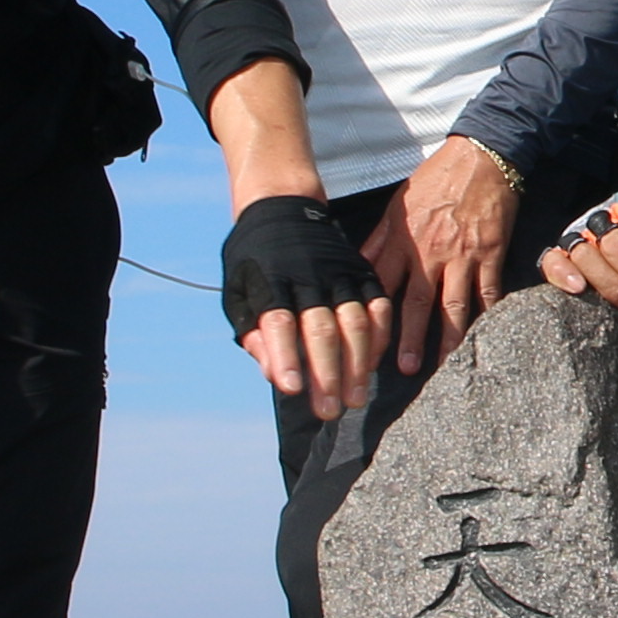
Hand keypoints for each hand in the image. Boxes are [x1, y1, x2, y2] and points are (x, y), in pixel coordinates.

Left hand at [220, 194, 390, 417]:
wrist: (282, 207)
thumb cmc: (254, 260)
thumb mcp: (238, 293)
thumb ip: (254, 335)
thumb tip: (273, 374)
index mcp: (270, 283)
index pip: (278, 324)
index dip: (285, 357)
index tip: (292, 390)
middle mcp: (306, 278)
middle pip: (320, 329)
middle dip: (326, 373)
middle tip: (330, 410)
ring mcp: (337, 273)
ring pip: (353, 321)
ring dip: (357, 363)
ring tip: (356, 397)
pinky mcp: (359, 270)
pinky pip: (377, 304)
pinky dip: (379, 336)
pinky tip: (374, 364)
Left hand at [375, 134, 517, 372]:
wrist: (480, 158)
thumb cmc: (436, 179)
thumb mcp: (397, 205)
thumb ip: (379, 239)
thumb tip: (357, 266)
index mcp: (403, 240)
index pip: (383, 286)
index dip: (374, 316)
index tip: (366, 342)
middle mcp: (430, 252)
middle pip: (416, 303)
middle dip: (409, 338)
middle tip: (404, 369)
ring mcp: (462, 255)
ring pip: (453, 304)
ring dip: (447, 337)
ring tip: (443, 363)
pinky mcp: (490, 253)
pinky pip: (488, 291)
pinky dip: (487, 315)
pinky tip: (485, 335)